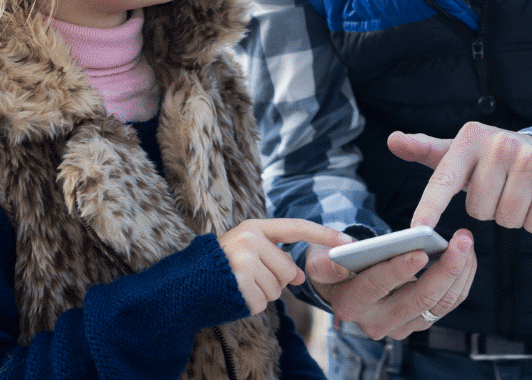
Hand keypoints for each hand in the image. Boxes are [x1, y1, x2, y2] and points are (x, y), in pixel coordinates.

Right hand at [218, 218, 350, 314]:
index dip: (323, 234)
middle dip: (275, 280)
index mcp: (254, 228)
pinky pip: (264, 302)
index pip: (296, 228)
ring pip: (278, 289)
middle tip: (248, 276)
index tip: (347, 241)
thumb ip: (275, 257)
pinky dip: (252, 304)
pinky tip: (236, 295)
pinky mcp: (242, 284)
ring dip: (262, 293)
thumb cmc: (220, 269)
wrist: (184, 286)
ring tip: (239, 284)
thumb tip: (301, 274)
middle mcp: (251, 240)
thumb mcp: (247, 253)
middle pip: (288, 270)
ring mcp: (246, 261)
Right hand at [304, 230, 475, 339]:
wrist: (341, 286)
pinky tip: (466, 257)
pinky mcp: (417, 323)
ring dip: (458, 273)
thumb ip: (326, 262)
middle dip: (445, 269)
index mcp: (350, 304)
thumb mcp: (318, 260)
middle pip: (418, 300)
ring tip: (466, 243)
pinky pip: (446, 305)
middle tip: (461, 240)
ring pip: (438, 305)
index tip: (421, 252)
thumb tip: (340, 258)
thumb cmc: (332, 264)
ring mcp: (400, 326)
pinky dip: (460, 280)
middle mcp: (376, 322)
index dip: (400, 270)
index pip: (378, 286)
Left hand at [389, 123, 531, 234]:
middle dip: (486, 208)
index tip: (416, 230)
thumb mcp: (458, 152)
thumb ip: (424, 150)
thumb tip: (392, 140)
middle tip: (497, 188)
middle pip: (478, 209)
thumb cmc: (491, 159)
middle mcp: (500, 144)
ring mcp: (530, 160)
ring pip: (505, 219)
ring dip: (510, 216)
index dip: (429, 208)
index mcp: (470, 137)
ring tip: (516, 192)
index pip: (443, 180)